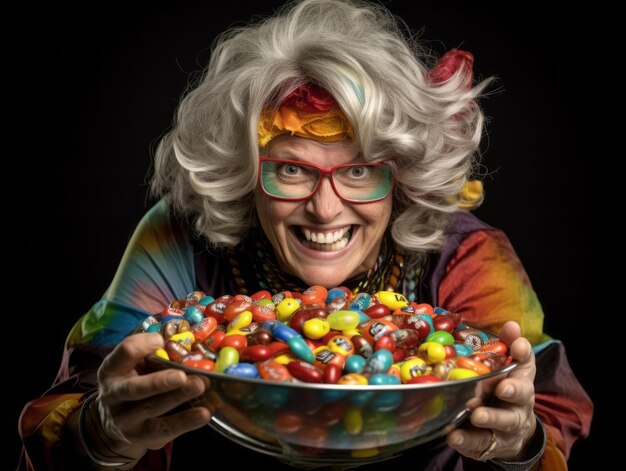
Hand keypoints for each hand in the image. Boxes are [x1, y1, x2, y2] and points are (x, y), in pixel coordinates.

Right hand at [83, 333, 211, 463]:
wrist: (113, 427)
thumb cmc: (132, 383)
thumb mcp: (132, 367)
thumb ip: (151, 355)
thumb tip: (186, 341)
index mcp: (112, 370)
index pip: (122, 354)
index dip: (140, 346)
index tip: (161, 340)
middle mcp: (114, 395)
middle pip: (135, 389)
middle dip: (159, 382)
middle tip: (182, 375)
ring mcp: (126, 420)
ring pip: (152, 409)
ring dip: (178, 397)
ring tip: (200, 385)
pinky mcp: (142, 437)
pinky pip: (165, 430)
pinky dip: (187, 421)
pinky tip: (204, 412)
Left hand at [446, 321, 536, 460]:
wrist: (512, 435)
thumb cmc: (502, 390)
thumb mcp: (505, 368)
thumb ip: (506, 345)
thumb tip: (512, 324)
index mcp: (520, 378)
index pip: (526, 362)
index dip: (522, 354)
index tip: (517, 346)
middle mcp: (519, 402)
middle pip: (521, 395)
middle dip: (513, 390)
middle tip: (502, 387)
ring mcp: (507, 425)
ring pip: (503, 421)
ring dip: (490, 417)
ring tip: (476, 414)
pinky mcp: (490, 443)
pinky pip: (479, 443)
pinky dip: (467, 440)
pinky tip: (453, 435)